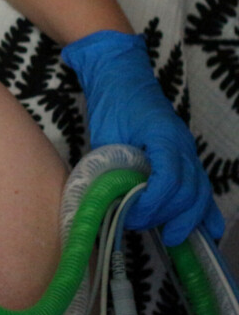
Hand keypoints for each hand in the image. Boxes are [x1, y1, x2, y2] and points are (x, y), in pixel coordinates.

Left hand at [62, 30, 224, 244]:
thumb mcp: (105, 134)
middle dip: (168, 216)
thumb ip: (111, 165)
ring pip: (200, 191)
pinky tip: (210, 230)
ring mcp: (188, 150)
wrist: (121, 76)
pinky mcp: (185, 155)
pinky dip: (205, 209)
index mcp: (164, 137)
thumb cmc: (112, 102)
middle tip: (141, 226)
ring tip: (173, 238)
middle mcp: (183, 145)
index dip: (153, 204)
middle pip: (189, 190)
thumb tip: (110, 200)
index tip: (133, 215)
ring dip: (189, 218)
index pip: (169, 180)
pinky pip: (201, 185)